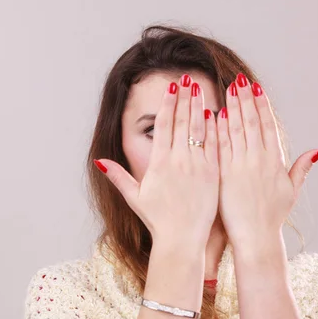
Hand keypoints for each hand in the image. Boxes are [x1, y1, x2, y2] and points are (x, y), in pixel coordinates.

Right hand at [94, 74, 219, 247]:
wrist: (182, 240)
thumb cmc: (158, 220)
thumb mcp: (134, 197)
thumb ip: (118, 176)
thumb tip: (99, 162)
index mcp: (159, 164)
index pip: (164, 126)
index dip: (168, 105)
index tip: (171, 88)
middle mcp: (179, 162)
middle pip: (182, 122)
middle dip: (184, 98)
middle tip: (186, 78)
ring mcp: (198, 167)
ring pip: (200, 130)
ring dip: (200, 107)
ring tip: (200, 88)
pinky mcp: (213, 175)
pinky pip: (216, 147)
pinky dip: (217, 129)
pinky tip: (218, 114)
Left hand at [216, 73, 317, 247]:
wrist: (255, 237)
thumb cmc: (271, 217)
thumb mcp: (291, 191)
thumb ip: (301, 168)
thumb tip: (316, 150)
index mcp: (274, 161)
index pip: (268, 126)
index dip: (262, 105)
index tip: (256, 88)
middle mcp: (257, 160)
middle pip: (251, 123)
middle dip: (245, 99)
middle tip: (239, 79)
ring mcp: (240, 167)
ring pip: (236, 131)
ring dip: (232, 108)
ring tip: (228, 89)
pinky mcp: (224, 175)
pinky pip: (220, 148)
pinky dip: (218, 130)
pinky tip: (214, 115)